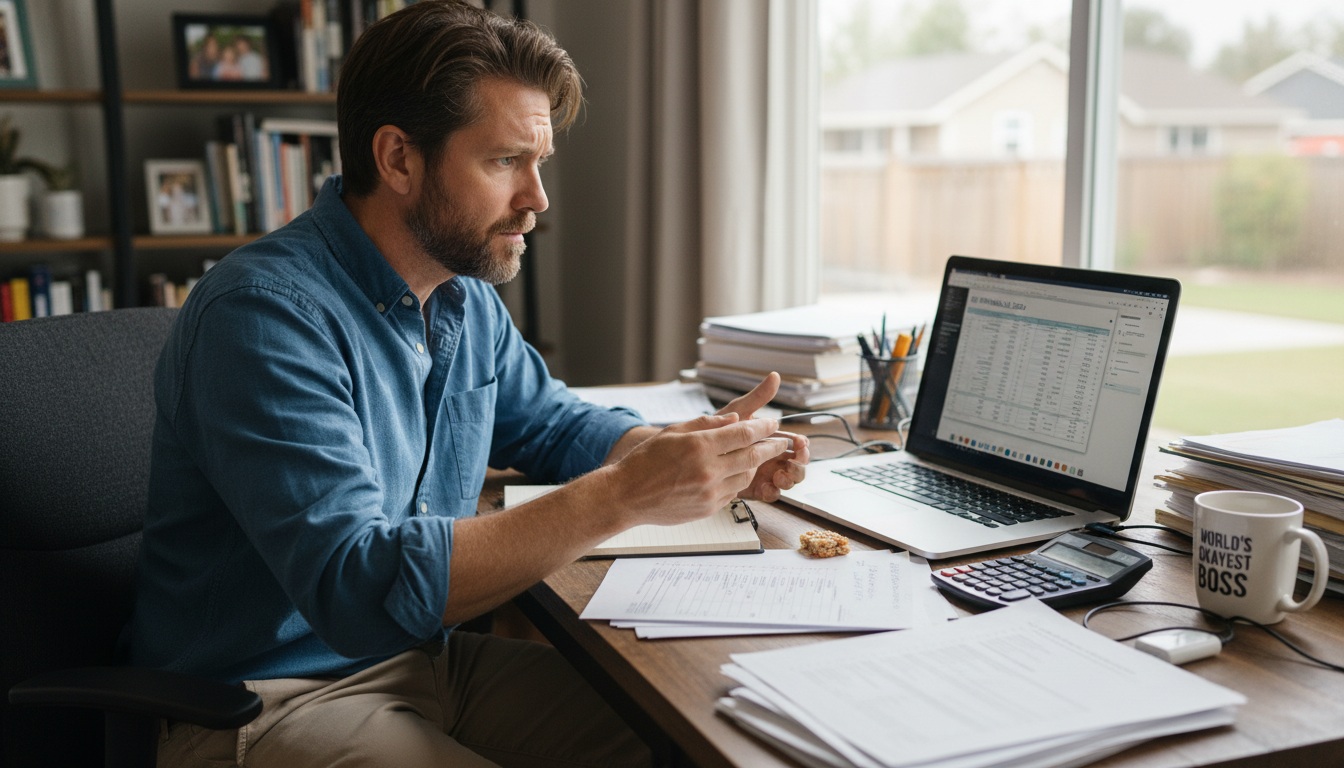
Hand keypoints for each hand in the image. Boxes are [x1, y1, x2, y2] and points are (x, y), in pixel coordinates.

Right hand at [602, 412, 791, 527]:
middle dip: (772, 446)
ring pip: (746, 476)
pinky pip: (733, 493)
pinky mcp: (708, 508)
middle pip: (753, 455)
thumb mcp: (673, 432)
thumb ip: (706, 424)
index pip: (743, 433)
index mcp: (699, 446)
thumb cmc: (645, 461)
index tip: (773, 421)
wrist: (627, 495)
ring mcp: (709, 492)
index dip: (763, 426)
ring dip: (755, 464)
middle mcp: (708, 470)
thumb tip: (735, 420)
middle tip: (783, 440)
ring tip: (756, 455)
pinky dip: (738, 481)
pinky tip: (734, 473)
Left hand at [716, 372, 809, 501]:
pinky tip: (767, 487)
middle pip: (796, 464)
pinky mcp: (752, 488)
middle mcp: (770, 456)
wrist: (690, 450)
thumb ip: (757, 397)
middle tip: (794, 462)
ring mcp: (763, 473)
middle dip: (799, 464)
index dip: (802, 444)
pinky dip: (772, 491)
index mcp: (771, 438)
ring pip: (787, 480)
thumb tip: (774, 376)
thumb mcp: (737, 411)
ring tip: (780, 475)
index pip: (795, 442)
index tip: (801, 442)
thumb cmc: (715, 427)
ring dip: (789, 478)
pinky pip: (769, 494)